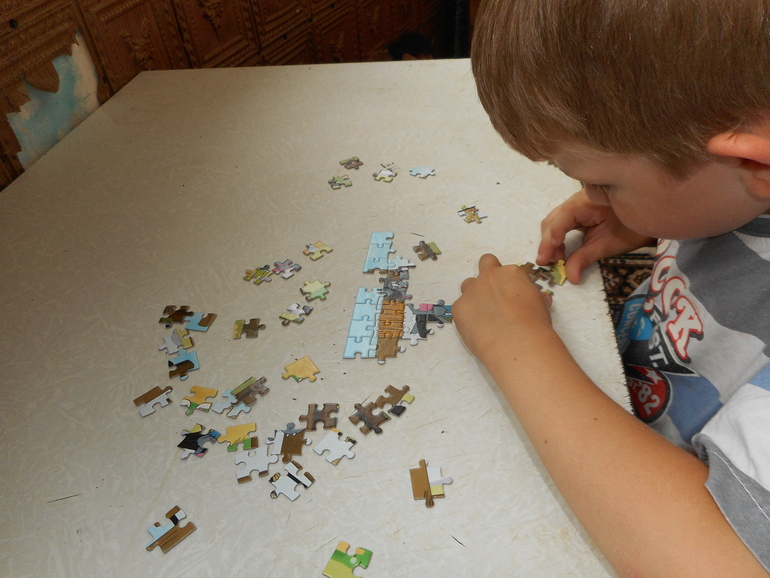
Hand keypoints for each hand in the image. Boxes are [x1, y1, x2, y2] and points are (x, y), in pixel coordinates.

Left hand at [454, 254, 551, 362]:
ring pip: (468, 285)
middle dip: (489, 274)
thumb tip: (531, 298)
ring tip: (484, 315)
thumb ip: (531, 296)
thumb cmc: (534, 324)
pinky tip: (478, 329)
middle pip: (485, 263)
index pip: (509, 271)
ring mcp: (471, 290)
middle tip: (494, 295)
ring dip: (475, 295)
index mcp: (511, 273)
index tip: (514, 297)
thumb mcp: (539, 305)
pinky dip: (467, 316)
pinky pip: (461, 308)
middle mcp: (489, 276)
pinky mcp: (458, 307)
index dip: (511, 284)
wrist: (516, 343)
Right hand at [538, 189, 655, 283]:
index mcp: (584, 203)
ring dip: (551, 242)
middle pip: (552, 221)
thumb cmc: (632, 228)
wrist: (651, 215)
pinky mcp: (579, 213)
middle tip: (548, 264)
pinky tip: (562, 252)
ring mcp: (576, 205)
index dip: (551, 239)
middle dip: (548, 242)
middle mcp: (576, 201)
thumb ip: (586, 258)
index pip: (560, 220)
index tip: (547, 258)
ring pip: (554, 222)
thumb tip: (570, 277)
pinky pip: (562, 224)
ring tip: (555, 260)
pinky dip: (558, 238)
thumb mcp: (609, 244)